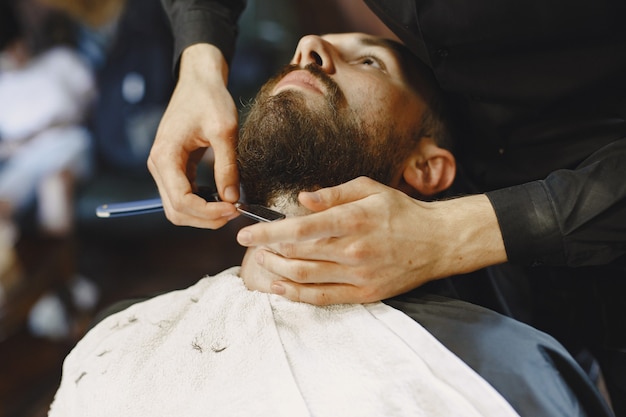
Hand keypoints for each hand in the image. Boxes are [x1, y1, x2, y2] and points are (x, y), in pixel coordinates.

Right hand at [148, 44, 239, 227]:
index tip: (234, 209)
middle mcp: (157, 165)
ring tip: (230, 206)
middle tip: (235, 211)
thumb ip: (228, 167)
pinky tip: (221, 198)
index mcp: (165, 156)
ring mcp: (163, 168)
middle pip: (176, 211)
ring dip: (203, 214)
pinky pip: (183, 196)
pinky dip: (201, 204)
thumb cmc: (210, 99)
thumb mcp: (225, 131)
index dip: (208, 212)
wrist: (199, 80)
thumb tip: (232, 199)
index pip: (182, 201)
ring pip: (178, 208)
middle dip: (206, 218)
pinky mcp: (173, 167)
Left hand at [236, 177, 506, 304]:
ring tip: (263, 262)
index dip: (267, 232)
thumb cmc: (401, 211)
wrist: (438, 241)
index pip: (299, 228)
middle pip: (296, 255)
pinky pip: (322, 298)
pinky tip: (279, 288)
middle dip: (267, 251)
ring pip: (304, 278)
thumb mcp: (370, 189)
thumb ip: (333, 194)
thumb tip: (302, 199)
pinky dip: (295, 295)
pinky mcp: (365, 294)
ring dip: (276, 272)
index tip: (245, 233)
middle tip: (254, 245)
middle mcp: (353, 250)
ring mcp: (358, 276)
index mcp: (352, 220)